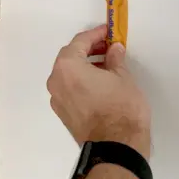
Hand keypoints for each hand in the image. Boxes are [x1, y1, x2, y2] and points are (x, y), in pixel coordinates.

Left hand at [47, 25, 150, 157]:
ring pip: (69, 74)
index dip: (95, 34)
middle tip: (109, 47)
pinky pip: (70, 89)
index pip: (79, 42)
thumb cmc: (121, 108)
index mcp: (67, 67)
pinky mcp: (63, 114)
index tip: (108, 31)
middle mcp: (56, 81)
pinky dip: (82, 82)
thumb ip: (114, 59)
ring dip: (85, 66)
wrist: (116, 147)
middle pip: (70, 57)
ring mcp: (57, 99)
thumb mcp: (123, 77)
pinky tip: (100, 83)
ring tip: (108, 66)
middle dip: (89, 50)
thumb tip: (114, 49)